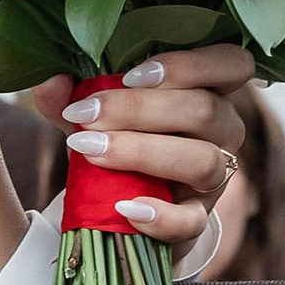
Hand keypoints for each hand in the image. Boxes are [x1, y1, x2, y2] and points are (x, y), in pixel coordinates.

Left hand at [30, 42, 253, 251]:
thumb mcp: (93, 115)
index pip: (233, 64)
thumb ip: (71, 97)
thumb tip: (50, 82)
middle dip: (139, 109)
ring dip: (142, 152)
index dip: (190, 65)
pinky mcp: (198, 220)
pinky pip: (191, 220)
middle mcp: (223, 132)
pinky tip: (124, 206)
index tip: (130, 75)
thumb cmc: (116, 142)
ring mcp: (215, 179)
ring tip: (91, 152)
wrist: (117, 208)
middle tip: (85, 115)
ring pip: (203, 160)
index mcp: (208, 91)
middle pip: (206, 110)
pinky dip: (159, 215)